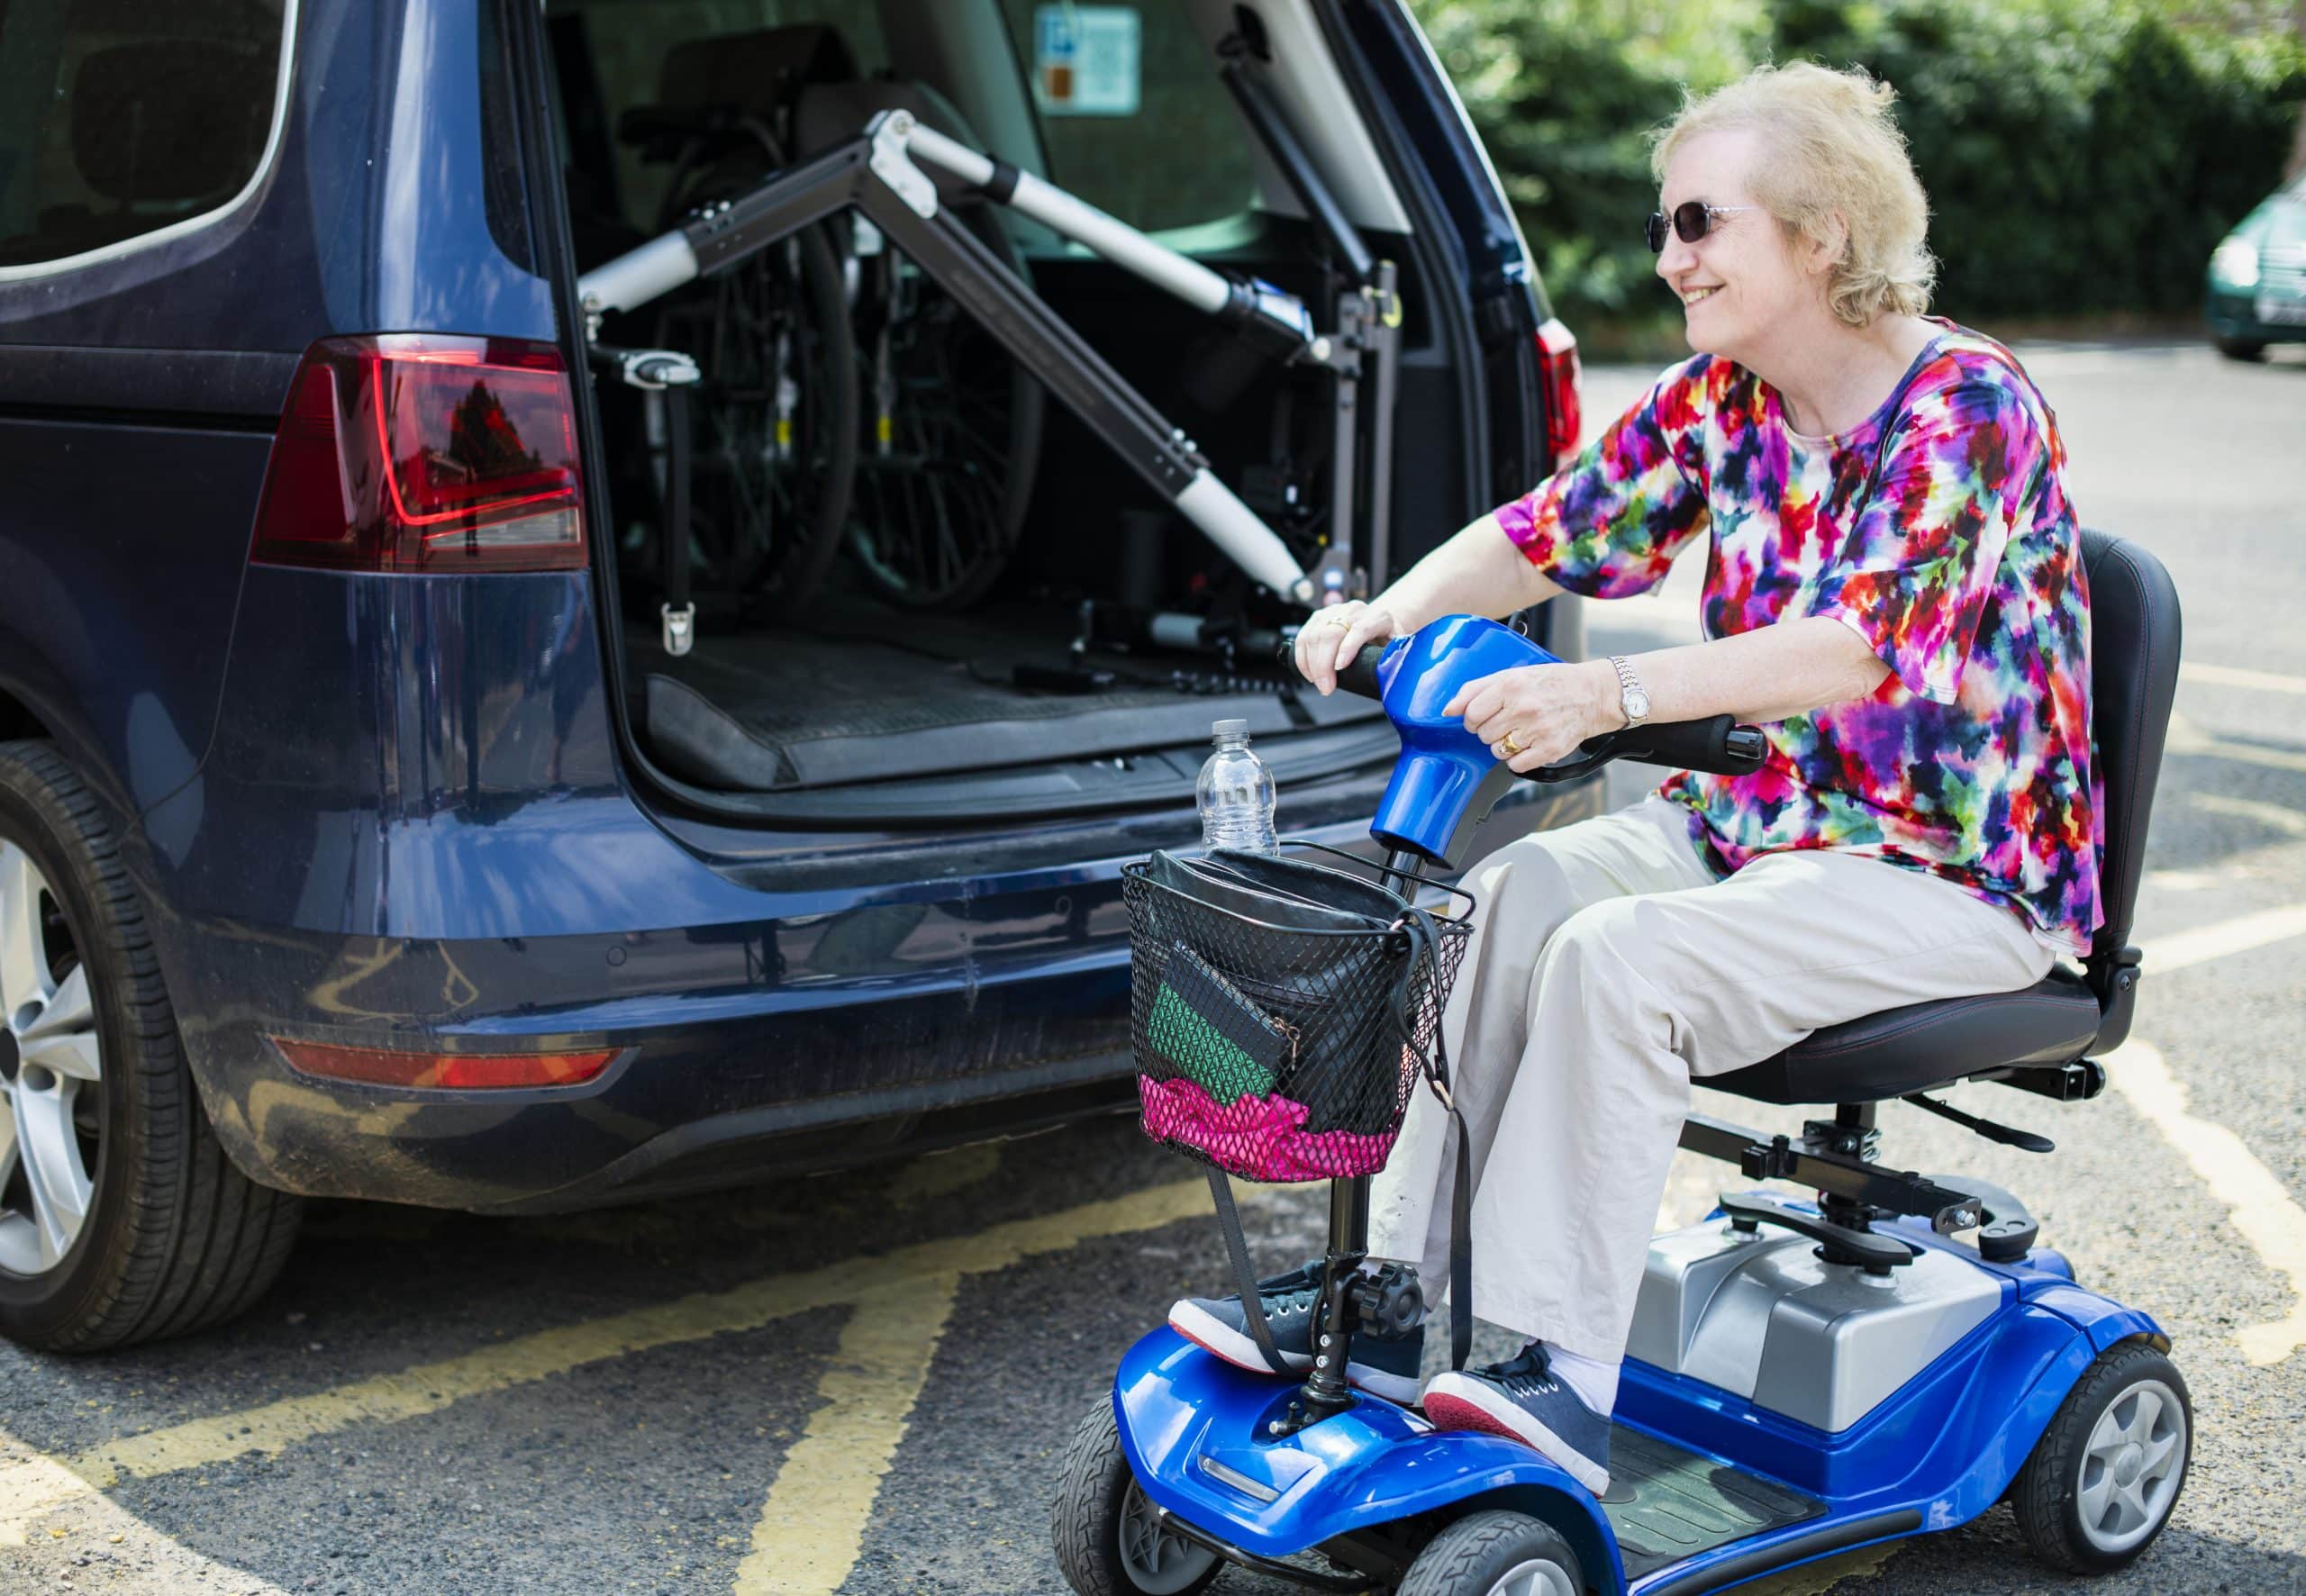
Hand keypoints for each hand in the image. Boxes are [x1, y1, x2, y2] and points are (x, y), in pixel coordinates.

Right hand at [1292, 601, 1400, 695]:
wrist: (1379, 621)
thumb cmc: (1387, 638)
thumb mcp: (1397, 648)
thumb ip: (1395, 659)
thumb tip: (1390, 676)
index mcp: (1377, 617)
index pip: (1360, 629)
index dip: (1347, 648)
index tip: (1339, 668)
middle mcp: (1354, 610)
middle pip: (1331, 634)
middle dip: (1323, 665)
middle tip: (1326, 687)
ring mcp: (1334, 611)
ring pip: (1314, 635)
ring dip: (1311, 664)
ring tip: (1318, 683)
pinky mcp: (1319, 617)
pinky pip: (1303, 636)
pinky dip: (1302, 658)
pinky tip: (1308, 673)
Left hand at [1445, 661, 1614, 772]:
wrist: (1592, 694)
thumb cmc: (1551, 683)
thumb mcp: (1512, 675)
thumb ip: (1475, 689)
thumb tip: (1448, 709)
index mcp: (1510, 686)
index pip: (1470, 714)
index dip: (1472, 719)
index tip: (1482, 717)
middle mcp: (1523, 708)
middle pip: (1483, 735)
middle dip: (1490, 730)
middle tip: (1508, 721)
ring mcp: (1537, 730)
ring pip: (1497, 751)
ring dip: (1504, 745)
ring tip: (1520, 731)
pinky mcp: (1549, 749)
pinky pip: (1515, 765)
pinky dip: (1518, 759)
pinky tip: (1529, 744)